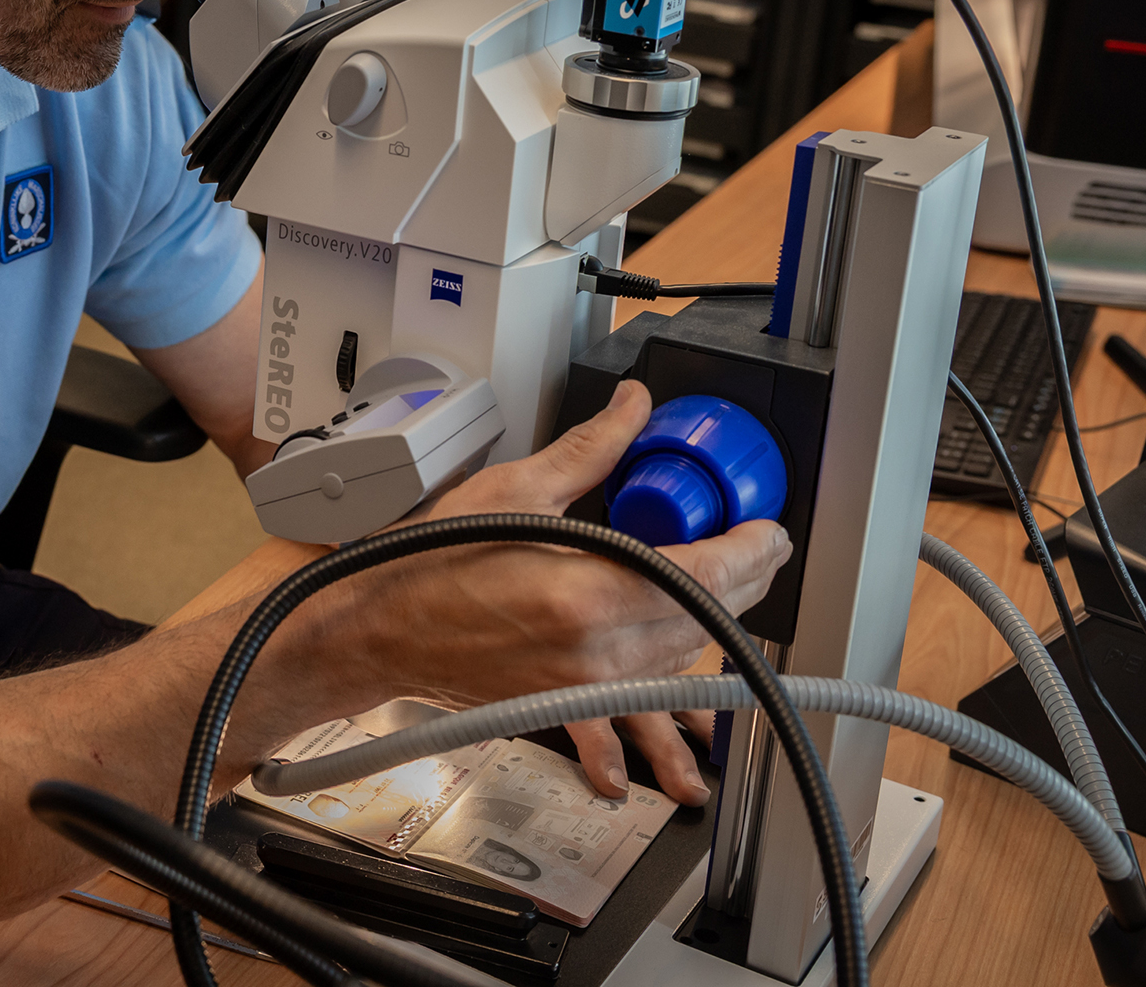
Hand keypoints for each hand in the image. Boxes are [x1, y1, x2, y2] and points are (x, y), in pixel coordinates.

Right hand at [319, 379, 789, 807]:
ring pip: (679, 664)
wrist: (375, 629)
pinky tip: (673, 736)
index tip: (770, 532)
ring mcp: (583, 685)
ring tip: (735, 610)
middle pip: (704, 621)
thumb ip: (590, 451)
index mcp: (588, 591)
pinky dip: (656, 717)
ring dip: (713, 636)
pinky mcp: (566, 705)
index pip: (706, 575)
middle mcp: (596, 650)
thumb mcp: (514, 490)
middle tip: (760, 551)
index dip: (753, 553)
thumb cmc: (426, 563)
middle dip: (744, 585)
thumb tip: (632, 409)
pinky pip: (630, 717)